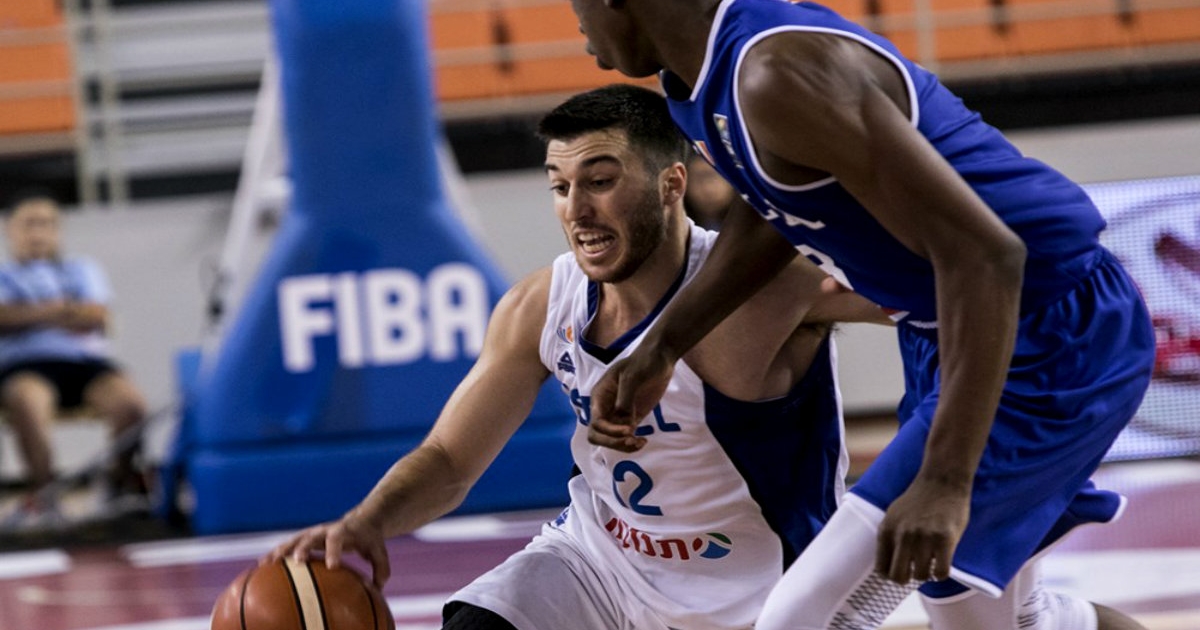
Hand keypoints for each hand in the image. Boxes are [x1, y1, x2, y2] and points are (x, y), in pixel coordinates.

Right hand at [264, 513, 390, 588]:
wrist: (360, 521)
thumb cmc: (369, 541)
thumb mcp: (379, 552)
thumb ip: (381, 570)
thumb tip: (379, 591)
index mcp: (343, 531)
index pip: (337, 539)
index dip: (334, 551)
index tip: (332, 566)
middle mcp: (324, 530)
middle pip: (310, 537)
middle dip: (303, 548)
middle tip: (297, 562)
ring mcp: (312, 533)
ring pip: (293, 540)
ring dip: (280, 551)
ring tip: (266, 564)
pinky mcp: (304, 538)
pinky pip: (287, 546)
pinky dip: (274, 555)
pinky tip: (260, 569)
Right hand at [588, 348, 674, 451]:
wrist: (659, 358)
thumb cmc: (643, 362)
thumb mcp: (632, 376)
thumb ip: (625, 398)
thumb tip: (622, 420)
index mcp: (600, 396)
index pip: (596, 422)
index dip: (610, 431)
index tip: (629, 430)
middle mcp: (605, 407)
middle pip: (597, 435)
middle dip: (612, 442)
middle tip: (631, 440)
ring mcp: (618, 414)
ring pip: (610, 440)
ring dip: (623, 446)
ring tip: (640, 442)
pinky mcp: (631, 418)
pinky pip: (625, 438)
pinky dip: (632, 444)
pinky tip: (643, 441)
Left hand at [874, 475, 969, 583]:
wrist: (942, 480)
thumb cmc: (920, 499)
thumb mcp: (894, 515)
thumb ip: (890, 537)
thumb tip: (888, 565)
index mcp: (886, 530)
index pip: (881, 568)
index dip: (892, 574)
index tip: (902, 570)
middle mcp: (902, 535)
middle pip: (898, 577)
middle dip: (908, 578)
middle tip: (916, 570)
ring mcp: (923, 538)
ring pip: (921, 576)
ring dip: (927, 573)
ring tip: (931, 562)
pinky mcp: (945, 539)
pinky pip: (941, 572)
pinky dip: (941, 573)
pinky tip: (943, 562)